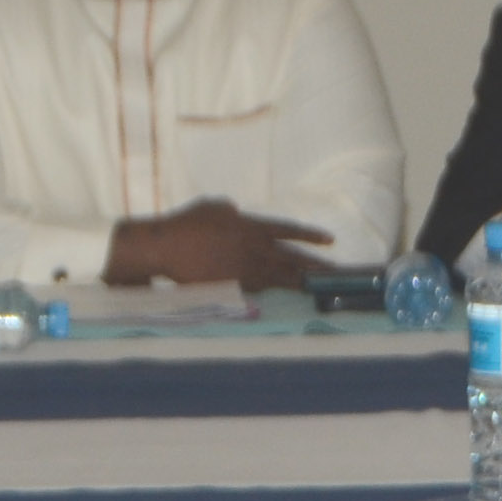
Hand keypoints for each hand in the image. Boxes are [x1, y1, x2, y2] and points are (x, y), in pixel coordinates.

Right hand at [103, 198, 336, 290]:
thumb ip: (230, 210)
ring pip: (279, 278)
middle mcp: (252, 248)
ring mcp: (244, 269)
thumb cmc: (185, 224)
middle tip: (335, 274)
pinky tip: (283, 293)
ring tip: (317, 287)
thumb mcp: (213, 207)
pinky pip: (257, 289)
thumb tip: (237, 212)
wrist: (166, 248)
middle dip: (315, 267)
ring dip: (299, 283)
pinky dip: (270, 290)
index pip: (288, 230)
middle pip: (291, 259)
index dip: (310, 236)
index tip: (330, 241)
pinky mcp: (233, 286)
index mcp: (250, 226)